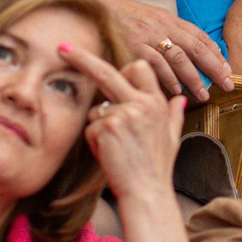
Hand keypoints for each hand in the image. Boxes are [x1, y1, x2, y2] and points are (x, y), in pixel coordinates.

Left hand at [62, 42, 186, 206]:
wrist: (147, 192)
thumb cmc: (156, 168)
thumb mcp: (172, 138)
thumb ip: (174, 115)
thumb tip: (180, 99)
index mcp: (157, 102)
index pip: (137, 68)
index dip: (121, 67)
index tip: (100, 60)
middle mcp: (142, 103)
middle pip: (107, 71)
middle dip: (82, 58)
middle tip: (62, 49)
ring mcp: (125, 113)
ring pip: (96, 110)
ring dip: (99, 128)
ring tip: (115, 148)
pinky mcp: (108, 126)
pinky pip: (91, 127)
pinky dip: (95, 142)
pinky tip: (109, 154)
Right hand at [102, 0, 229, 101]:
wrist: (91, 8)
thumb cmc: (120, 17)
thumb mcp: (148, 18)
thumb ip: (166, 31)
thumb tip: (185, 49)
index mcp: (167, 18)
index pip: (198, 35)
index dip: (215, 53)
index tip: (227, 68)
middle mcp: (162, 25)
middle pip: (196, 47)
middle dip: (214, 67)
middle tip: (227, 84)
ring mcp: (148, 35)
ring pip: (179, 58)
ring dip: (194, 78)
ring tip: (204, 94)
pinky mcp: (133, 45)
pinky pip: (156, 64)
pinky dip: (168, 78)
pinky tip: (176, 90)